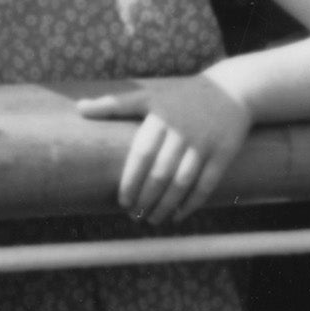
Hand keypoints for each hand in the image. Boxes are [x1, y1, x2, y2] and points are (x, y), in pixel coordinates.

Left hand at [76, 71, 252, 224]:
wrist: (231, 90)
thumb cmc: (180, 97)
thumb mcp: (149, 95)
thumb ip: (114, 104)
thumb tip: (78, 109)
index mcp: (160, 117)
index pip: (141, 154)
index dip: (131, 180)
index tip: (122, 201)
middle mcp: (182, 131)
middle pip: (161, 172)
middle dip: (146, 198)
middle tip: (134, 215)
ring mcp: (204, 143)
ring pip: (183, 182)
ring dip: (166, 205)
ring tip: (152, 220)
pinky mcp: (224, 153)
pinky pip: (207, 184)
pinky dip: (192, 203)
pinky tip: (178, 216)